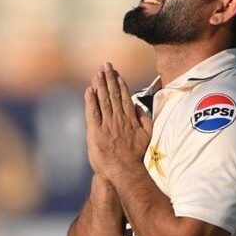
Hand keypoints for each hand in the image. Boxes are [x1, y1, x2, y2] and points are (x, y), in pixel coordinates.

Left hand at [85, 62, 152, 181]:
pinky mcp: (95, 131)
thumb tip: (139, 107)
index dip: (119, 83)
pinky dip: (90, 100)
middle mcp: (118, 118)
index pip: (123, 97)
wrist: (123, 170)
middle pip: (112, 94)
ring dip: (100, 85)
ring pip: (103, 100)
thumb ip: (145, 120)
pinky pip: (92, 112)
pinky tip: (89, 90)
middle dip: (109, 78)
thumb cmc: (135, 156)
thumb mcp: (146, 137)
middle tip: (105, 65)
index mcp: (130, 119)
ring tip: (97, 72)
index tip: (116, 73)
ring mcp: (106, 124)